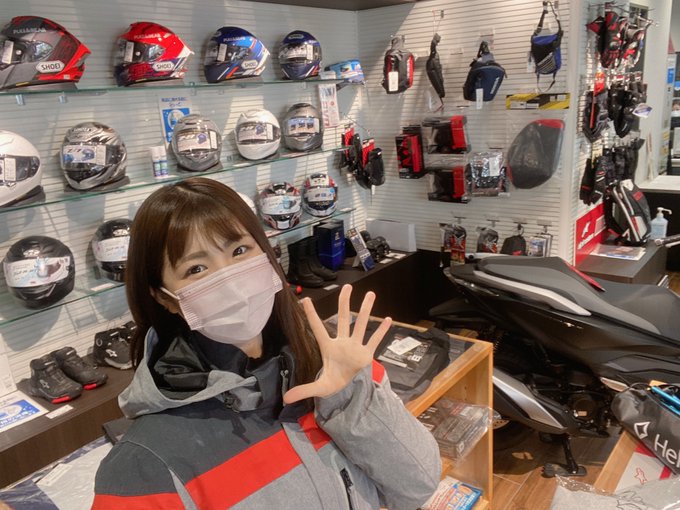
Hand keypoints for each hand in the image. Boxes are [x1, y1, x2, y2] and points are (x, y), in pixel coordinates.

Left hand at [283, 284, 391, 403]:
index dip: (311, 315)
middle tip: (347, 286)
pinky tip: (388, 319)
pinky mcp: (366, 354)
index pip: (318, 328)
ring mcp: (355, 346)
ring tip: (371, 294)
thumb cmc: (331, 381)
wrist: (346, 388)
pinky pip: (374, 340)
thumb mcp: (317, 388)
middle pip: (344, 318)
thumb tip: (286, 399)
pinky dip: (381, 331)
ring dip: (366, 310)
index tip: (306, 300)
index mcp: (328, 347)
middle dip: (345, 303)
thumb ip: (303, 390)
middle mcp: (342, 342)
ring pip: (361, 324)